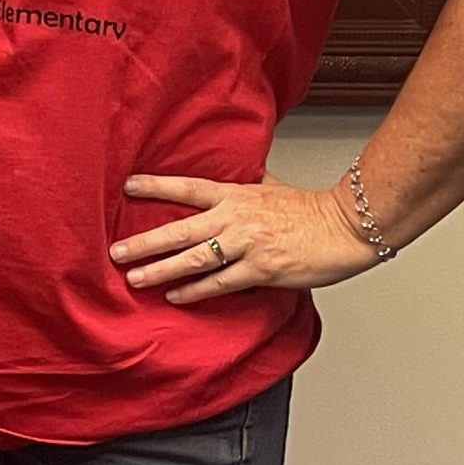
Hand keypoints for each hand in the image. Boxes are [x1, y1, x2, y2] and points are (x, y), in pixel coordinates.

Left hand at [113, 174, 378, 304]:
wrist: (346, 228)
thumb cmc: (311, 209)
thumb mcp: (270, 185)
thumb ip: (244, 182)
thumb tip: (229, 168)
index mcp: (236, 195)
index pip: (187, 187)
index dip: (156, 186)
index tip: (127, 186)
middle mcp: (236, 218)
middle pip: (180, 230)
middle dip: (145, 242)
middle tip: (116, 252)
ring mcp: (247, 245)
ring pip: (195, 259)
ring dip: (162, 270)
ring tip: (136, 278)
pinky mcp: (262, 270)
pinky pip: (221, 283)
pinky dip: (196, 291)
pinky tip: (176, 295)